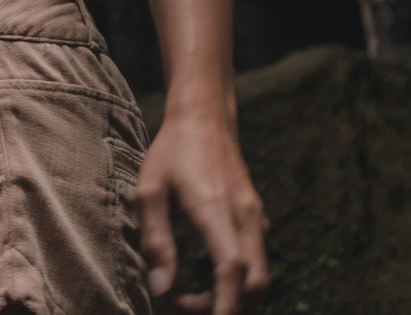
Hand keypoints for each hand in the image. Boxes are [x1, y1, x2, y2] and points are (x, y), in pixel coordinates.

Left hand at [137, 110, 268, 313]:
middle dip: (226, 309)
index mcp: (215, 208)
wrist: (205, 115)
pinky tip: (210, 278)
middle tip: (183, 308)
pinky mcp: (256, 216)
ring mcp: (255, 215)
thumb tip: (160, 288)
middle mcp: (244, 215)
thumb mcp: (150, 189)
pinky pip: (258, 260)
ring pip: (260, 275)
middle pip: (256, 283)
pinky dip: (240, 281)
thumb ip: (155, 239)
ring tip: (191, 299)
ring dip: (233, 298)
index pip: (232, 269)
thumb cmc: (172, 150)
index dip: (224, 306)